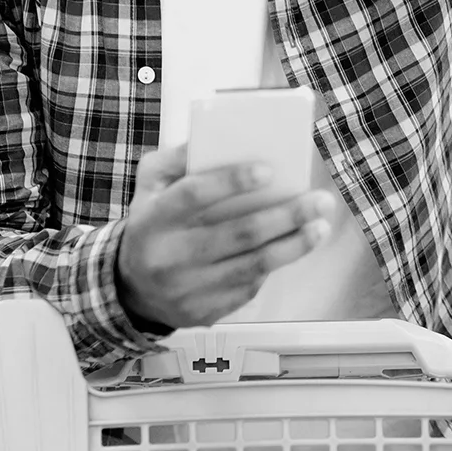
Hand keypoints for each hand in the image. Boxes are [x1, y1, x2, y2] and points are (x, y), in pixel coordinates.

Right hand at [115, 145, 338, 331]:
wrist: (131, 289)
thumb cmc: (153, 224)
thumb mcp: (150, 185)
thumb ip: (177, 158)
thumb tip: (216, 137)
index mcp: (154, 218)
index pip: (195, 194)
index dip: (232, 181)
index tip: (270, 170)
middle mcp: (169, 255)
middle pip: (238, 233)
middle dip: (287, 215)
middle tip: (321, 200)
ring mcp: (187, 288)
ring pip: (253, 264)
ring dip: (295, 245)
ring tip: (320, 226)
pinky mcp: (204, 312)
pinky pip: (249, 287)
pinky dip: (275, 266)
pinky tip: (293, 249)